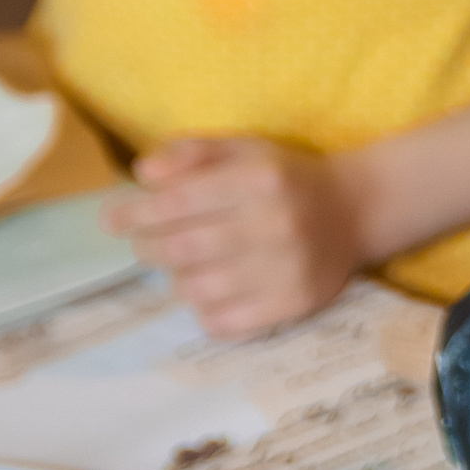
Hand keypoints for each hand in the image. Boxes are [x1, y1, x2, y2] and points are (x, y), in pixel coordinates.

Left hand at [109, 134, 360, 338]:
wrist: (358, 210)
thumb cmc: (287, 178)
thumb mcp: (245, 148)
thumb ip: (192, 152)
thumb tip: (143, 174)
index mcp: (260, 179)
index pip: (177, 202)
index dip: (135, 213)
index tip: (112, 218)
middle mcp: (274, 224)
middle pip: (180, 249)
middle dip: (147, 247)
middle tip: (145, 243)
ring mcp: (285, 269)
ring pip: (196, 289)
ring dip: (176, 278)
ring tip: (183, 264)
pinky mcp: (293, 304)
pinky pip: (223, 321)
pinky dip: (204, 309)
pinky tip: (211, 290)